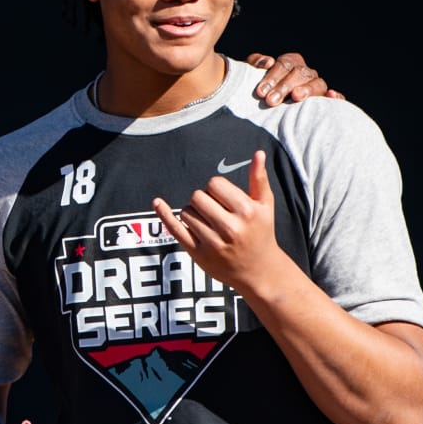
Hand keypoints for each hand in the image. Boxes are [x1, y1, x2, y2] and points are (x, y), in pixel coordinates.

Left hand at [153, 150, 284, 291]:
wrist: (259, 271)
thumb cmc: (261, 232)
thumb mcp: (265, 206)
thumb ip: (259, 179)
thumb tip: (258, 153)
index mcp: (246, 211)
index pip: (214, 184)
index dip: (217, 188)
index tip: (224, 199)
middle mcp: (230, 228)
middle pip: (197, 196)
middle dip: (204, 200)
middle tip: (216, 211)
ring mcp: (213, 242)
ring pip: (186, 212)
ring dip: (194, 213)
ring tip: (211, 223)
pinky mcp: (198, 254)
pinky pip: (175, 229)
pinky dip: (165, 215)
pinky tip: (157, 202)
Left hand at [246, 52, 344, 104]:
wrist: (263, 106)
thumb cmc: (258, 89)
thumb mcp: (251, 74)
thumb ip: (255, 63)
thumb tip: (268, 62)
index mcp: (291, 62)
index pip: (285, 64)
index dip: (273, 76)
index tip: (260, 91)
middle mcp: (306, 73)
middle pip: (300, 74)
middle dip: (284, 87)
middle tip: (270, 100)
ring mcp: (317, 86)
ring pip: (318, 84)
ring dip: (307, 90)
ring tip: (296, 96)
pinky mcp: (325, 101)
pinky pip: (337, 98)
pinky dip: (337, 96)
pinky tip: (331, 95)